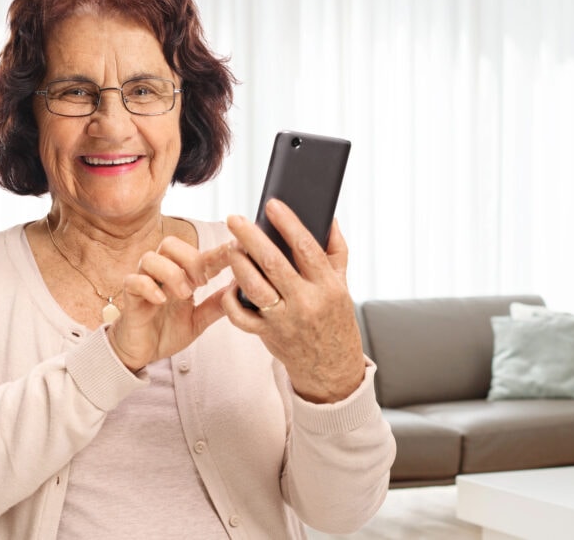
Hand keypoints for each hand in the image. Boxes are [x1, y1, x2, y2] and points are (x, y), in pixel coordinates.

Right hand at [108, 236, 231, 371]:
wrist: (141, 354)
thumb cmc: (166, 332)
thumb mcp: (199, 320)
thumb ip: (216, 305)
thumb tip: (241, 289)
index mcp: (181, 277)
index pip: (200, 256)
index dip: (218, 252)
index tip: (236, 251)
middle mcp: (161, 274)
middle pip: (170, 244)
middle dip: (190, 259)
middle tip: (202, 282)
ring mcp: (144, 283)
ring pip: (151, 258)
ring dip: (172, 273)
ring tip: (184, 294)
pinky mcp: (130, 297)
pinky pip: (134, 281)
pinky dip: (149, 287)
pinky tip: (161, 301)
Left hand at [222, 199, 365, 402]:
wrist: (331, 367)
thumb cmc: (335, 320)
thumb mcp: (343, 285)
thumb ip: (336, 250)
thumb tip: (328, 218)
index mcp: (327, 286)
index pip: (306, 248)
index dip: (288, 224)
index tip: (272, 205)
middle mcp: (306, 303)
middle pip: (273, 264)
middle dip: (251, 238)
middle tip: (235, 219)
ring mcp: (285, 321)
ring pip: (255, 287)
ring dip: (238, 264)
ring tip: (231, 246)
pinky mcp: (267, 335)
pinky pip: (241, 316)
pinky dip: (232, 300)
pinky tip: (230, 284)